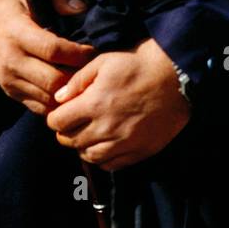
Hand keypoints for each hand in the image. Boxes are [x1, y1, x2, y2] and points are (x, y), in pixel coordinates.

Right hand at [0, 0, 94, 116]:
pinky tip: (65, 91)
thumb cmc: (5, 10)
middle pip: (54, 80)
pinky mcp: (10, 92)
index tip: (92, 50)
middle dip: (77, 77)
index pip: (53, 50)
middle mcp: (12, 59)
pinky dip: (56, 103)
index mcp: (17, 32)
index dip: (78, 53)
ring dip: (69, 93)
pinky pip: (40, 107)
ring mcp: (10, 79)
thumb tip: (81, 9)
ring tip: (81, 82)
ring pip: (49, 98)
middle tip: (91, 70)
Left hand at [44, 36, 190, 170]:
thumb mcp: (102, 62)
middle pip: (71, 142)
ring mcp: (125, 142)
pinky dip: (102, 159)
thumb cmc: (136, 65)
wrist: (174, 77)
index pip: (58, 123)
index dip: (55, 118)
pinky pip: (112, 165)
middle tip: (70, 124)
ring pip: (90, 156)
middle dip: (65, 133)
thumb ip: (77, 81)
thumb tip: (59, 98)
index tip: (60, 113)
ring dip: (82, 147)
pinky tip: (103, 145)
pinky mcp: (141, 151)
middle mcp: (107, 128)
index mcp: (94, 105)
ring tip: (86, 135)